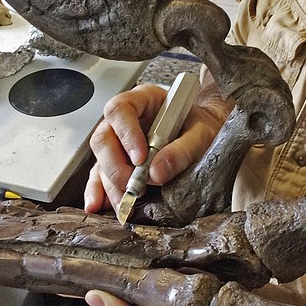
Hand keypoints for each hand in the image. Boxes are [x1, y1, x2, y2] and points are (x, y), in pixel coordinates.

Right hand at [85, 80, 231, 214]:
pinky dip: (100, 192)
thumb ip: (182, 150)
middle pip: (104, 138)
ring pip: (101, 161)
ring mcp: (119, 142)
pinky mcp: (119, 163)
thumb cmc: (200, 126)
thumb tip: (157, 172)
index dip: (125, 133)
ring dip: (111, 185)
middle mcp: (125, 120)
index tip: (140, 157)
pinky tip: (99, 205)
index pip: (120, 110)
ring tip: (126, 204)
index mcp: (142, 100)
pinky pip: (101, 176)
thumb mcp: (201, 133)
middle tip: (134, 185)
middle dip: (116, 166)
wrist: (206, 135)